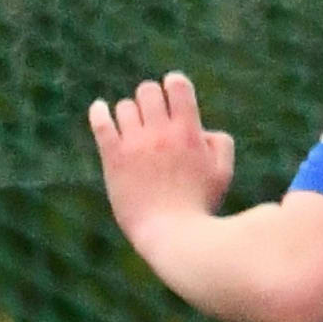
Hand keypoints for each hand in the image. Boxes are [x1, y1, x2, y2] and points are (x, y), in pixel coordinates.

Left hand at [87, 73, 234, 245]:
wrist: (171, 236)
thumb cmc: (199, 207)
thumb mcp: (223, 174)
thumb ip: (220, 143)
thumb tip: (203, 129)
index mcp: (188, 131)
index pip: (177, 84)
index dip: (174, 85)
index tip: (173, 96)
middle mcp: (160, 132)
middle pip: (147, 91)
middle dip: (151, 100)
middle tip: (153, 120)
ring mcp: (135, 144)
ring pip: (125, 107)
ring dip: (130, 114)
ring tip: (135, 133)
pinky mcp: (113, 158)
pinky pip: (101, 122)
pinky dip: (99, 112)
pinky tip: (99, 110)